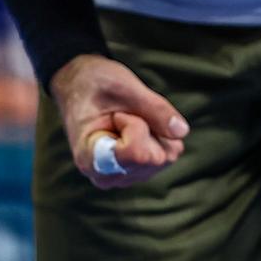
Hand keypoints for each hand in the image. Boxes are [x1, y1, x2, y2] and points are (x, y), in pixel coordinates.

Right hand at [49, 53, 188, 189]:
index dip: (137, 126)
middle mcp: (106, 176)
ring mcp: (123, 177)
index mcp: (91, 159)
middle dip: (148, 127)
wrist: (78, 85)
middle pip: (157, 157)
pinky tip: (134, 127)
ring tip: (125, 119)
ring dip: (154, 131)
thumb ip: (154, 108)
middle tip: (121, 113)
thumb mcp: (122, 86)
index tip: (117, 113)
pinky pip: (167, 154)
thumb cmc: (93, 82)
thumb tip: (182, 132)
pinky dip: (158, 135)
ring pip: (166, 156)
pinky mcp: (137, 172)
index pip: (138, 155)